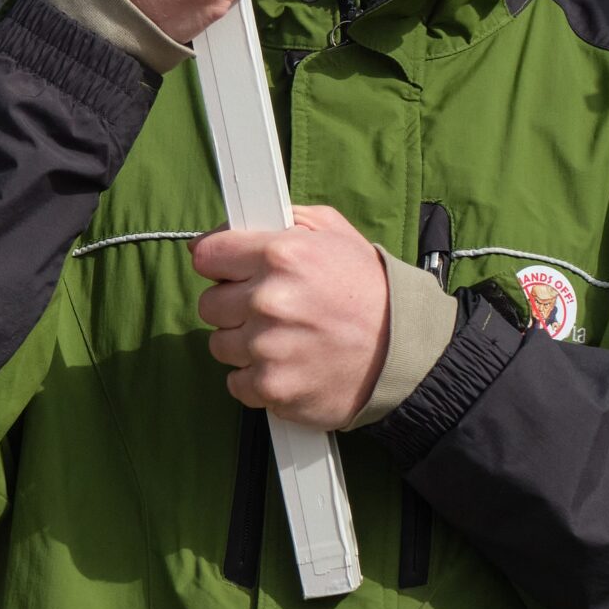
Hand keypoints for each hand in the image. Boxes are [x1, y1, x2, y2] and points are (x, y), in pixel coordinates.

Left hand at [192, 206, 389, 425]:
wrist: (402, 350)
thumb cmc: (368, 289)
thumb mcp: (332, 231)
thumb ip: (282, 220)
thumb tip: (231, 226)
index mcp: (281, 254)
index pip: (207, 255)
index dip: (218, 262)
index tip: (227, 270)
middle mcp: (268, 300)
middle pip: (209, 303)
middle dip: (232, 303)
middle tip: (265, 307)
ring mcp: (268, 347)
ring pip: (219, 344)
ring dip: (242, 342)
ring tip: (280, 337)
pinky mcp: (273, 387)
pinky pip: (236, 383)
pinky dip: (255, 378)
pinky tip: (284, 365)